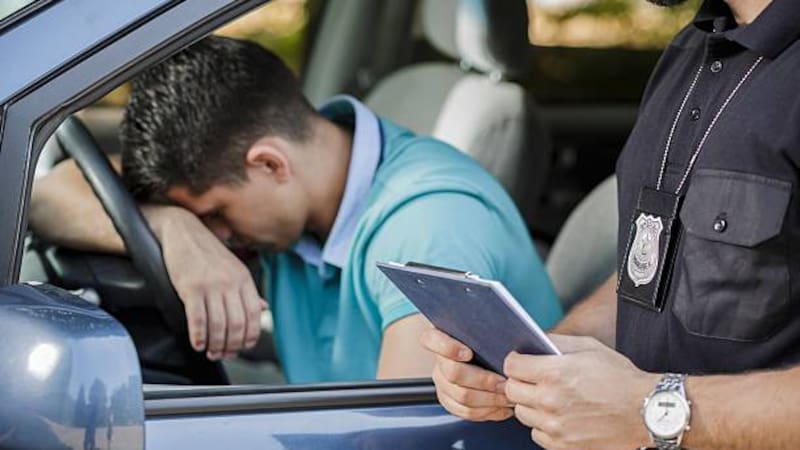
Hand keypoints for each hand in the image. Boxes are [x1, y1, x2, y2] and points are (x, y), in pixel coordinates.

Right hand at [146, 206, 265, 360]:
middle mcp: (230, 282)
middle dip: (232, 345)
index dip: (250, 336)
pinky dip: (199, 336)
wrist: (182, 230)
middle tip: (224, 354)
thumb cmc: (207, 251)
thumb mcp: (233, 268)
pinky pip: (198, 319)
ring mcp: (211, 285)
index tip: (243, 347)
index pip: (254, 314)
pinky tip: (198, 344)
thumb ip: (248, 290)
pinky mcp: (191, 288)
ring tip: (211, 352)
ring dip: (215, 345)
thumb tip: (263, 308)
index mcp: (243, 278)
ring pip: (219, 325)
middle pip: (237, 324)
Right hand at [420, 328, 513, 420]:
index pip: (432, 340)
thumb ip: (486, 330)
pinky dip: (487, 411)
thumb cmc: (487, 341)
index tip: (468, 353)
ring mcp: (442, 383)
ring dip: (489, 398)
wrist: (485, 357)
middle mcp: (439, 361)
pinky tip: (502, 407)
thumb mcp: (485, 331)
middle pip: (453, 373)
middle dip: (483, 380)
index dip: (448, 348)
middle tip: (504, 382)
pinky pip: (466, 411)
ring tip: (508, 395)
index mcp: (441, 337)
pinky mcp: (449, 401)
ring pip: (461, 396)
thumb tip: (502, 336)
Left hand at [503, 334, 658, 449]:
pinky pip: (537, 435)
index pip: (511, 366)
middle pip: (511, 391)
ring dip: (531, 405)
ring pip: (522, 414)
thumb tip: (532, 342)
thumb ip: (556, 343)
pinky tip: (561, 417)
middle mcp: (550, 401)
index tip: (521, 363)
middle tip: (535, 381)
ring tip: (552, 399)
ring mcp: (555, 426)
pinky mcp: (563, 446)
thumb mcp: (589, 348)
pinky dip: (544, 426)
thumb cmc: (620, 378)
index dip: (515, 362)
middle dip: (520, 383)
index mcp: (554, 373)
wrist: (647, 412)